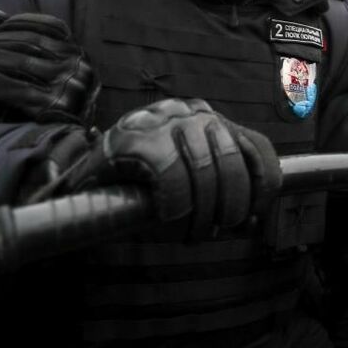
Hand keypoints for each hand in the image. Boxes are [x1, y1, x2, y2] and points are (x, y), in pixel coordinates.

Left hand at [0, 12, 97, 123]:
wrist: (75, 152)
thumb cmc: (58, 107)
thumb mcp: (53, 72)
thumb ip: (26, 42)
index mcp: (80, 55)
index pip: (48, 26)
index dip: (14, 23)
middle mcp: (77, 67)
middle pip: (27, 43)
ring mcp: (68, 87)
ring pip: (16, 62)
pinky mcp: (53, 109)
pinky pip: (11, 88)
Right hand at [90, 98, 279, 237]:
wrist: (85, 172)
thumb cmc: (144, 182)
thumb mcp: (191, 178)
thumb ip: (223, 193)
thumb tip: (254, 225)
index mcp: (210, 120)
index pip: (256, 146)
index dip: (262, 186)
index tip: (252, 217)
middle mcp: (191, 113)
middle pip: (234, 159)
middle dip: (232, 205)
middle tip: (216, 231)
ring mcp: (164, 121)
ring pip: (205, 168)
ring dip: (203, 212)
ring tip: (192, 234)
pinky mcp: (136, 138)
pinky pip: (171, 175)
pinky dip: (176, 203)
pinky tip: (169, 216)